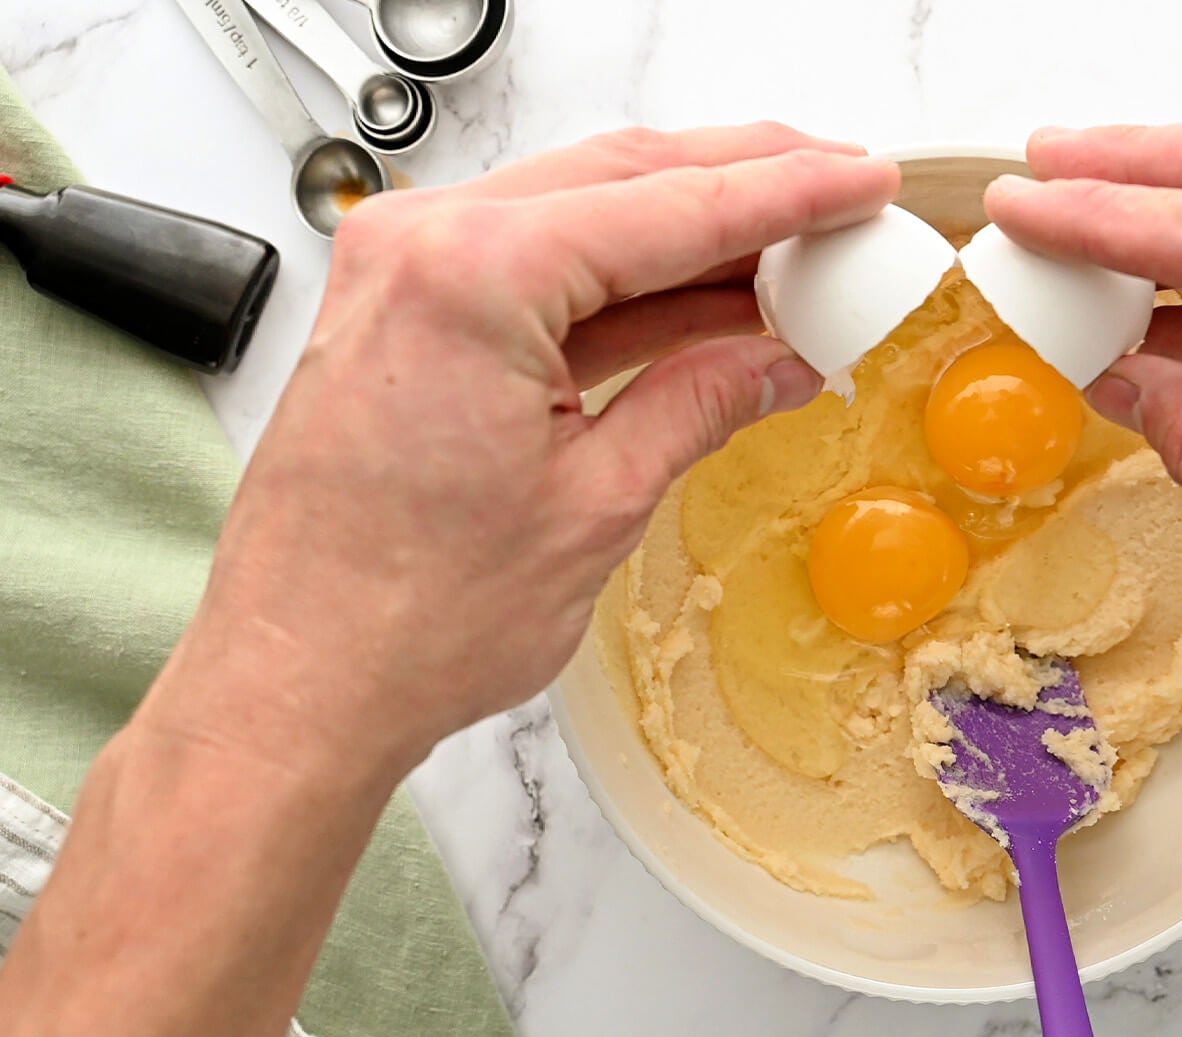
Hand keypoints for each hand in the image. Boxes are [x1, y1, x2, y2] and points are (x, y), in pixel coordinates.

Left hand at [173, 124, 898, 776]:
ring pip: (584, 213)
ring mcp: (404, 274)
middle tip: (842, 191)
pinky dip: (627, 282)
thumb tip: (778, 360)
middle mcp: (422, 247)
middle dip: (745, 182)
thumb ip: (699, 403)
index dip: (788, 192)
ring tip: (795, 252)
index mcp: (470, 275)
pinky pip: (540, 268)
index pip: (671, 206)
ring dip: (691, 231)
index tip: (860, 182)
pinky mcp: (405, 315)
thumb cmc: (405, 619)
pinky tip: (707, 300)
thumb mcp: (596, 503)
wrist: (294, 686)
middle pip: (624, 178)